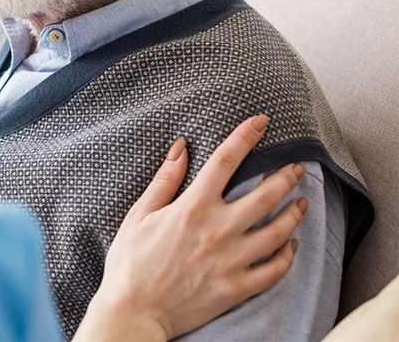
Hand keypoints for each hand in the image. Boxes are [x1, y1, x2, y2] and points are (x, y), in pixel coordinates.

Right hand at [75, 115, 307, 341]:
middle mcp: (217, 231)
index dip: (246, 136)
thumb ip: (164, 180)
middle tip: (297, 167)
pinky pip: (275, 269)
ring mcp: (231, 261)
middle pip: (265, 194)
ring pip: (279, 231)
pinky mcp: (237, 288)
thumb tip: (181, 148)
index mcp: (192, 208)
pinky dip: (288, 255)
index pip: (226, 161)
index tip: (261, 121)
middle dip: (287, 175)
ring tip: (302, 203)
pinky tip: (292, 245)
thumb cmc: (130, 263)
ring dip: (295, 213)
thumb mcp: (139, 215)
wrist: (134, 311)